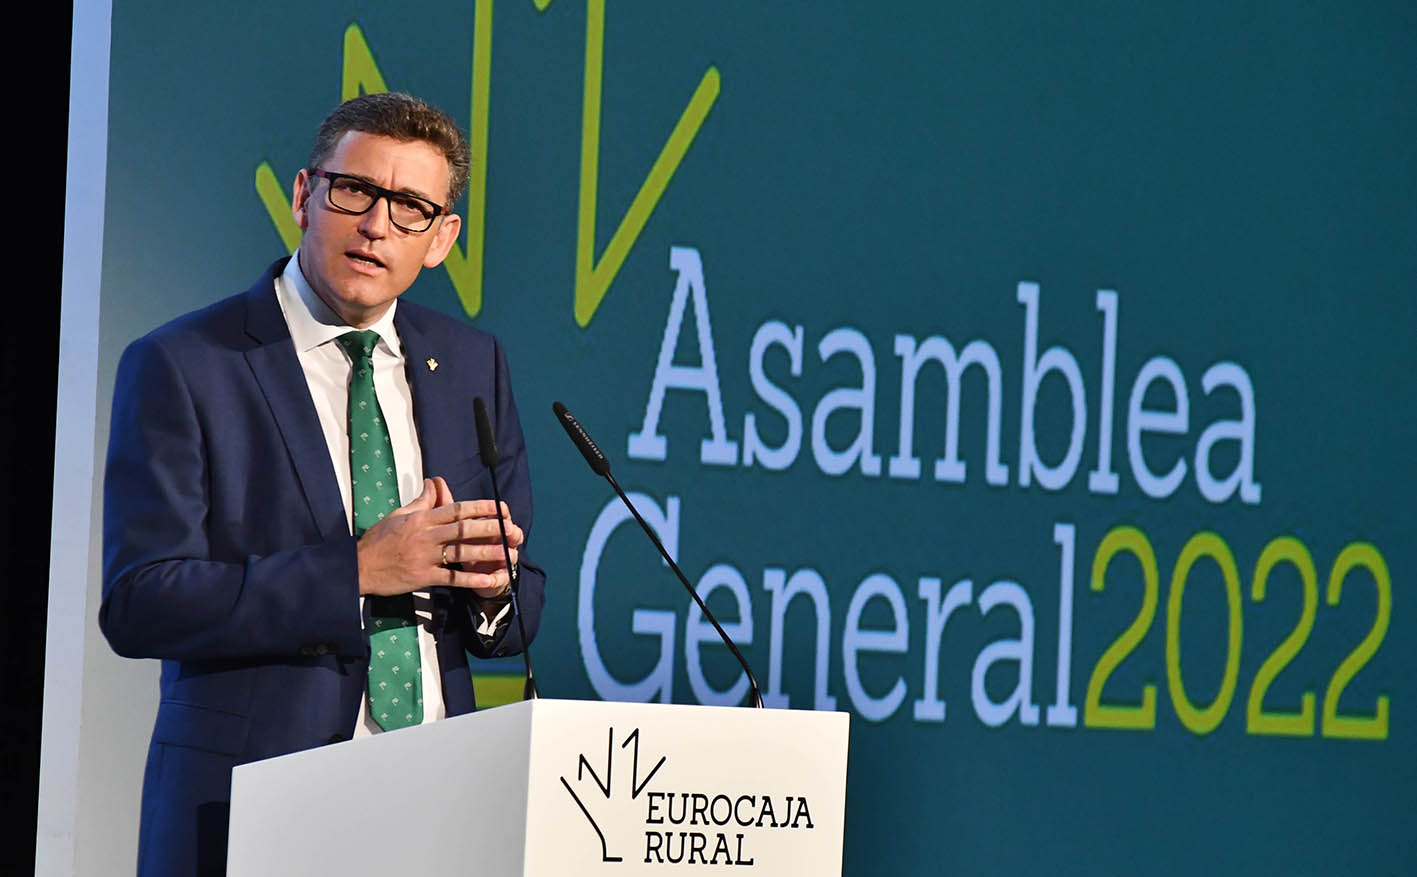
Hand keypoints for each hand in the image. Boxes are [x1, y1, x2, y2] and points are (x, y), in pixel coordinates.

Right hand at [355, 478, 520, 596]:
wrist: (359, 567)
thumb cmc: (379, 540)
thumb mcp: (400, 515)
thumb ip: (422, 502)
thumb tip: (436, 483)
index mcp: (421, 519)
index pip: (456, 509)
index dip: (481, 507)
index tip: (501, 507)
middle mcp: (425, 536)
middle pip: (464, 529)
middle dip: (491, 528)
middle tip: (513, 529)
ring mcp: (425, 557)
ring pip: (462, 553)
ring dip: (488, 553)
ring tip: (510, 553)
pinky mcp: (423, 577)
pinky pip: (452, 578)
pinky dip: (472, 579)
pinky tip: (491, 579)